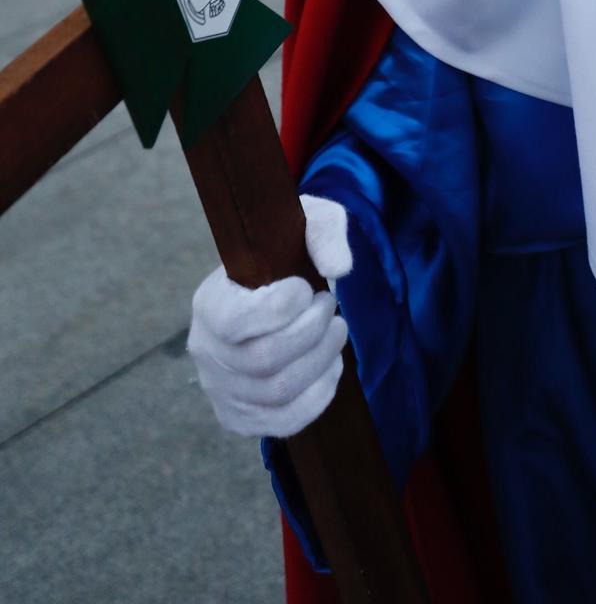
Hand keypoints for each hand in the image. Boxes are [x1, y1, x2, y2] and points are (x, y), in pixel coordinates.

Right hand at [187, 193, 351, 438]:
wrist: (272, 292)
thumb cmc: (284, 256)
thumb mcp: (304, 222)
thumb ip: (323, 230)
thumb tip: (338, 268)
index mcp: (209, 304)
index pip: (236, 321)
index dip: (282, 307)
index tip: (307, 287)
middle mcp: (205, 351)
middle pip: (264, 360)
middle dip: (312, 332)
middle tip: (330, 307)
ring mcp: (220, 389)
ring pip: (277, 392)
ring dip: (321, 360)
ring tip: (336, 331)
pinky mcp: (240, 416)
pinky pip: (281, 423)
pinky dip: (317, 398)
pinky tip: (331, 367)